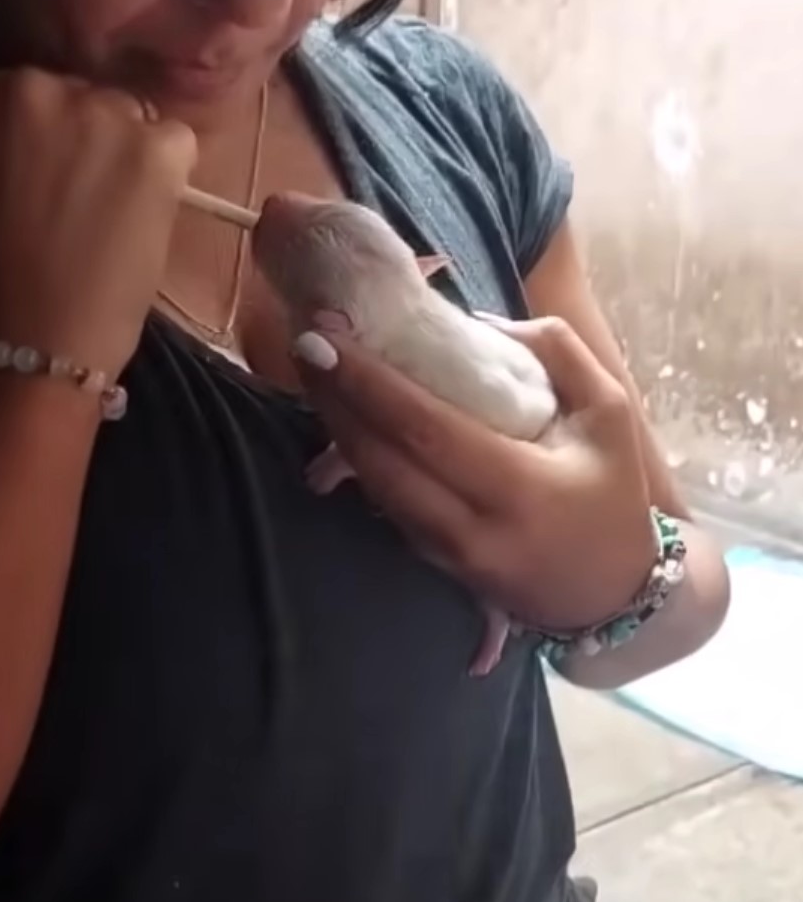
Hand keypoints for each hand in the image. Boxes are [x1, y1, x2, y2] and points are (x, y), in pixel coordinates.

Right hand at [0, 68, 197, 377]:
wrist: (35, 340)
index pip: (7, 91)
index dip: (22, 137)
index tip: (24, 178)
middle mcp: (32, 84)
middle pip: (66, 96)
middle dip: (69, 137)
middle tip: (66, 197)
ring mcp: (100, 112)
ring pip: (119, 114)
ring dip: (116, 150)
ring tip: (105, 210)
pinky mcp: (156, 147)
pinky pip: (172, 142)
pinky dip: (164, 172)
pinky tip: (143, 211)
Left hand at [292, 315, 659, 630]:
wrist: (611, 594)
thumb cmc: (612, 492)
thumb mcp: (610, 413)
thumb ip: (557, 352)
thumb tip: (476, 322)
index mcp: (520, 486)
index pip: (424, 429)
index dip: (367, 384)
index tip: (324, 339)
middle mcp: (473, 528)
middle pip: (382, 460)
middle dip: (335, 400)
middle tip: (305, 345)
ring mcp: (448, 554)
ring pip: (374, 488)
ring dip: (336, 429)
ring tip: (314, 373)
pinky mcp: (435, 565)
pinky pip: (386, 507)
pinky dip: (358, 462)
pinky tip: (341, 420)